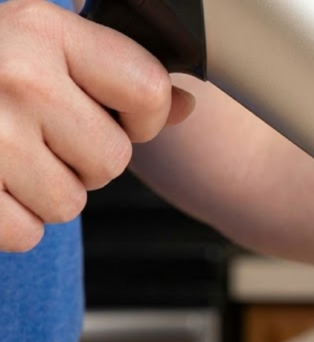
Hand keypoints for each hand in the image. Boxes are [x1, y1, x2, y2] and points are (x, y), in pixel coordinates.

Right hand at [0, 0, 193, 251]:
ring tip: (2, 156)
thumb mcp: (34, 42)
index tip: (120, 118)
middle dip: (82, 159)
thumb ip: (111, 71)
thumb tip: (188, 106)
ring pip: (70, 204)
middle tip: (35, 134)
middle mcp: (18, 77)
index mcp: (43, 30)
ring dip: (42, 191)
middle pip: (111, 161)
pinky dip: (8, 221)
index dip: (143, 117)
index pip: (147, 91)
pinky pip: (25, 234)